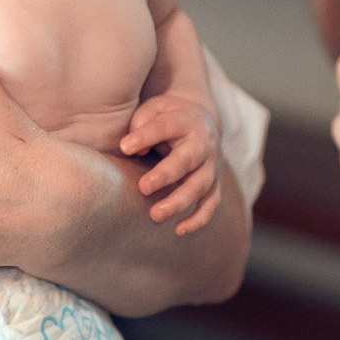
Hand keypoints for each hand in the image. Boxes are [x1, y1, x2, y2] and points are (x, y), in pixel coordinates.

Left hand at [119, 93, 221, 234]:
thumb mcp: (154, 109)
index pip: (166, 126)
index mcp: (186, 120)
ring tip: (155, 215)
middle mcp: (203, 144)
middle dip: (166, 175)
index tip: (124, 148)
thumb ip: (141, 124)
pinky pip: (211, 204)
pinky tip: (179, 230)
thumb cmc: (167, 118)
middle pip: (187, 160)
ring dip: (179, 202)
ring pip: (200, 186)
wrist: (202, 122)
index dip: (145, 136)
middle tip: (143, 188)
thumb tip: (132, 149)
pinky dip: (198, 219)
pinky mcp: (215, 184)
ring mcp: (211, 165)